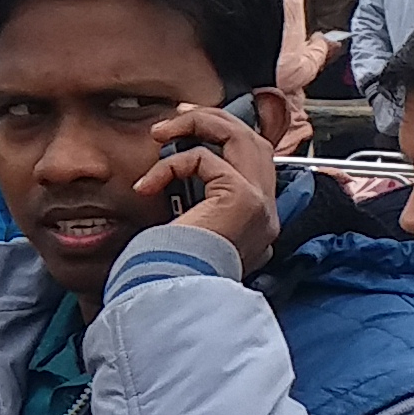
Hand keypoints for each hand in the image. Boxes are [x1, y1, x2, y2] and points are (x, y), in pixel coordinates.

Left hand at [149, 97, 285, 271]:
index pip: (256, 168)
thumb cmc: (168, 276)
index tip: (188, 130)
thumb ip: (190, 212)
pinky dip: (170, 165)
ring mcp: (259, 205)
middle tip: (178, 116)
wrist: (173, 299)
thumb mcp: (184, 239)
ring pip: (244, 137)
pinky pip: (204, 159)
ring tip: (161, 132)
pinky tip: (148, 185)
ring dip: (200, 124)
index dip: (227, 142)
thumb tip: (162, 188)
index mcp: (255, 225)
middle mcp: (265, 215)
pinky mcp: (242, 199)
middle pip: (256, 143)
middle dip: (216, 121)